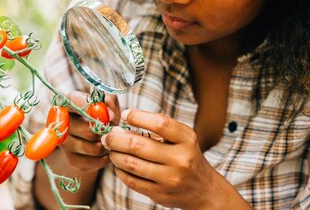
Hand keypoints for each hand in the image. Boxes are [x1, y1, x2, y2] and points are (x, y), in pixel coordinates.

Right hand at [60, 91, 119, 172]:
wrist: (96, 135)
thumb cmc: (103, 115)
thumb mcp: (107, 103)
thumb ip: (109, 102)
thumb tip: (108, 114)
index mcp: (68, 103)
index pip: (73, 102)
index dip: (91, 108)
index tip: (110, 115)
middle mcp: (62, 123)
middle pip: (87, 130)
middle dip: (106, 132)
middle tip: (114, 130)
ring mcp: (65, 144)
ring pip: (94, 148)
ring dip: (108, 145)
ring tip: (111, 139)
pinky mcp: (72, 160)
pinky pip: (94, 161)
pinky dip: (105, 158)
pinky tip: (106, 150)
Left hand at [101, 109, 251, 209]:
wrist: (202, 189)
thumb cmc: (186, 155)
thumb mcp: (182, 137)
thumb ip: (158, 127)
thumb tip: (122, 122)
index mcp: (186, 140)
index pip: (160, 123)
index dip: (137, 116)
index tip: (124, 114)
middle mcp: (180, 159)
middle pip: (139, 145)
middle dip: (116, 138)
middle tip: (107, 135)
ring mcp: (170, 179)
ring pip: (131, 164)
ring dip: (115, 154)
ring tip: (110, 148)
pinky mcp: (160, 194)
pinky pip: (131, 181)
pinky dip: (120, 170)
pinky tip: (118, 163)